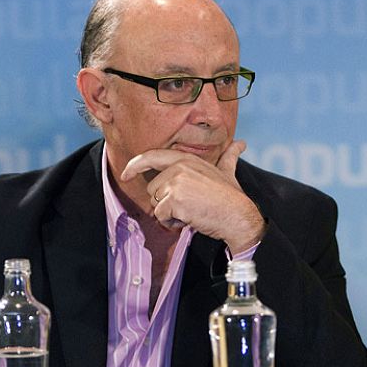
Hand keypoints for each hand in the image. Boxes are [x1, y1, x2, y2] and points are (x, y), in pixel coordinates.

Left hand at [121, 140, 265, 251]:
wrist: (238, 216)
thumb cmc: (231, 197)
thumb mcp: (227, 171)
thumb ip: (229, 157)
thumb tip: (240, 144)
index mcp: (187, 159)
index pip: (152, 156)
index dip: (135, 165)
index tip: (125, 173)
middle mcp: (179, 167)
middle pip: (152, 188)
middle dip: (166, 202)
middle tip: (189, 205)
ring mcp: (176, 182)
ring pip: (155, 203)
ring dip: (170, 213)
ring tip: (191, 211)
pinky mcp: (175, 199)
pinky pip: (161, 216)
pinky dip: (173, 223)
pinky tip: (190, 219)